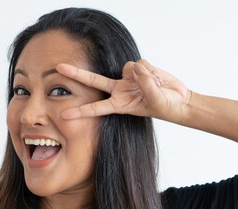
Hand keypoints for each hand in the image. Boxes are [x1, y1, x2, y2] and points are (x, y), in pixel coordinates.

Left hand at [56, 60, 190, 121]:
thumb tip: (136, 68)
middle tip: (58, 67)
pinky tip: (157, 78)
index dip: (80, 111)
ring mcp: (128, 79)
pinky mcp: (138, 68)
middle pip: (93, 80)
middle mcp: (120, 90)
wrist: (178, 100)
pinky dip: (151, 69)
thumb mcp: (155, 99)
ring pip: (128, 67)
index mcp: (120, 104)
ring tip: (155, 85)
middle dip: (76, 74)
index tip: (63, 116)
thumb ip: (145, 84)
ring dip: (143, 74)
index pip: (96, 108)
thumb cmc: (166, 106)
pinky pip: (141, 63)